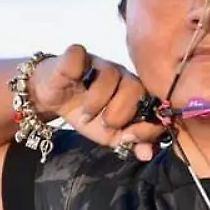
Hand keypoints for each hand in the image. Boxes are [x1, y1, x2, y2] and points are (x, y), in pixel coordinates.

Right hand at [30, 44, 165, 160]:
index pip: (153, 104)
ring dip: (97, 101)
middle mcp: (122, 75)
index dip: (144, 123)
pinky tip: (72, 85)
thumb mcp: (110, 136)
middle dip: (121, 113)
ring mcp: (100, 62)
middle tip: (105, 124)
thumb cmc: (87, 115)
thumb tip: (146, 154)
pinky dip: (75, 70)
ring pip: (111, 74)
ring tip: (86, 115)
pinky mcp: (76, 54)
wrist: (55, 99)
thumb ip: (130, 143)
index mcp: (135, 94)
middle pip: (135, 88)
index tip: (126, 137)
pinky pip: (79, 54)